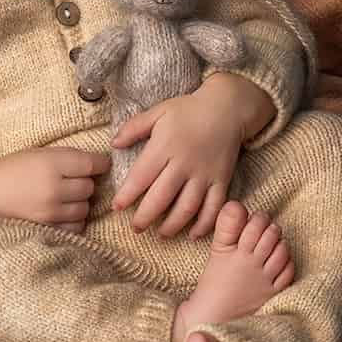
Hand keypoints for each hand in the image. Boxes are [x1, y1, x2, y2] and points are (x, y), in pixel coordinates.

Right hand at [0, 149, 107, 229]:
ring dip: (79, 203)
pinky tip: (61, 213)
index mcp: (53, 163)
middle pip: (90, 188)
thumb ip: (70, 158)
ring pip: (84, 209)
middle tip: (70, 181)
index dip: (101, 164)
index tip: (100, 165)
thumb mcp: (41, 154)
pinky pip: (75, 227)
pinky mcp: (47, 230)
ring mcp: (51, 212)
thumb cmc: (14, 169)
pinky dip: (72, 221)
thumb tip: (101, 165)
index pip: (93, 164)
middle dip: (84, 184)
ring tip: (63, 198)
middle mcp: (54, 188)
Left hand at [112, 72, 273, 237]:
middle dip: (146, 217)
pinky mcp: (221, 179)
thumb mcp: (159, 111)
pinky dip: (205, 224)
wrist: (228, 107)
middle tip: (135, 228)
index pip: (142, 175)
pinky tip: (193, 234)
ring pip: (187, 207)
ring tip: (161, 234)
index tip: (117, 207)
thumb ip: (134, 127)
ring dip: (173, 225)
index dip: (127, 194)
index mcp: (165, 145)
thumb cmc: (189, 109)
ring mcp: (205, 173)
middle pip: (162, 197)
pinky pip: (214, 207)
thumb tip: (113, 144)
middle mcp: (185, 162)